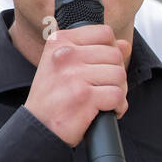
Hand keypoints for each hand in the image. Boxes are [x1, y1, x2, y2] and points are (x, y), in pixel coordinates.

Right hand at [23, 24, 131, 147]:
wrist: (37, 128)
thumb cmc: (51, 97)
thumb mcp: (64, 66)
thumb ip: (93, 50)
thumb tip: (124, 44)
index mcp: (59, 42)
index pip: (104, 33)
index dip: (111, 50)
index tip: (102, 66)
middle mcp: (65, 55)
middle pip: (115, 55)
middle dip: (116, 74)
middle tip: (103, 88)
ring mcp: (74, 75)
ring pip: (119, 75)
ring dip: (118, 91)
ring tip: (104, 100)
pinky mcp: (84, 96)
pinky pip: (118, 95)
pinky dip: (118, 107)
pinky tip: (106, 111)